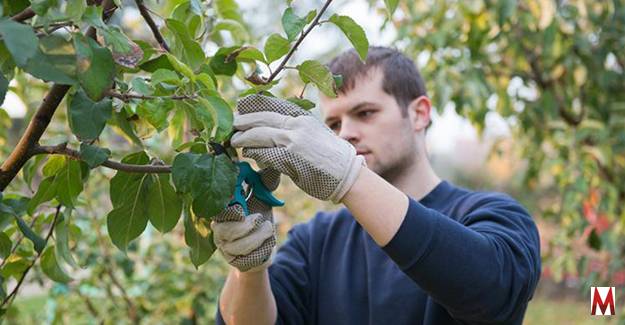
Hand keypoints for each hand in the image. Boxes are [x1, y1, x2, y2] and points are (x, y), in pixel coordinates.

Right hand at [211, 168, 279, 271]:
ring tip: (268, 229)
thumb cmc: (259, 218)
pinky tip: (267, 244)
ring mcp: (225, 247)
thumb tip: (272, 161)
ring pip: (238, 245)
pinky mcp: (235, 262)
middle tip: (259, 218)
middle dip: (245, 224)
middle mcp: (218, 230)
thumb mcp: (262, 198)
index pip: (217, 208)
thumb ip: (264, 182)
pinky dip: (262, 249)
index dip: (228, 206)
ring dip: (258, 236)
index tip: (241, 202)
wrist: (263, 248)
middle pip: (224, 229)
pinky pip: (247, 258)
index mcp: (222, 211)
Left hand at [231, 94, 364, 202]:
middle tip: (232, 125)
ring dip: (244, 139)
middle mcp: (296, 125)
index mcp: (302, 117)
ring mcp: (292, 141)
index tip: (241, 107)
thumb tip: (271, 131)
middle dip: (243, 122)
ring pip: (259, 135)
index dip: (253, 107)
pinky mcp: (289, 158)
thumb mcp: (313, 133)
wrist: (347, 173)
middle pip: (261, 119)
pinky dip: (255, 153)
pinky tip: (249, 154)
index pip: (272, 106)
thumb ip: (293, 129)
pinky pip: (265, 154)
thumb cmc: (331, 157)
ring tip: (235, 141)